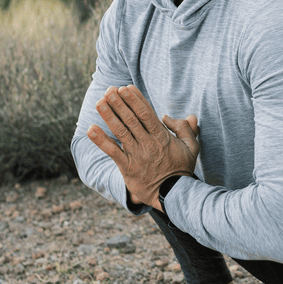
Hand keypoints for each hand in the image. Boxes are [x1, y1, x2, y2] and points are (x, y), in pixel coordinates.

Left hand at [86, 85, 199, 207]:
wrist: (174, 195)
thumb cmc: (181, 169)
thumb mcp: (192, 147)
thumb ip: (186, 129)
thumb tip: (176, 115)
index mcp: (162, 137)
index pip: (147, 114)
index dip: (135, 100)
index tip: (126, 87)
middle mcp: (148, 143)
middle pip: (131, 119)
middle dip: (119, 103)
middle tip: (109, 90)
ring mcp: (137, 155)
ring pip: (121, 131)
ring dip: (109, 115)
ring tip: (99, 101)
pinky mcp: (127, 167)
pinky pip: (112, 152)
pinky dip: (101, 140)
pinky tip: (90, 129)